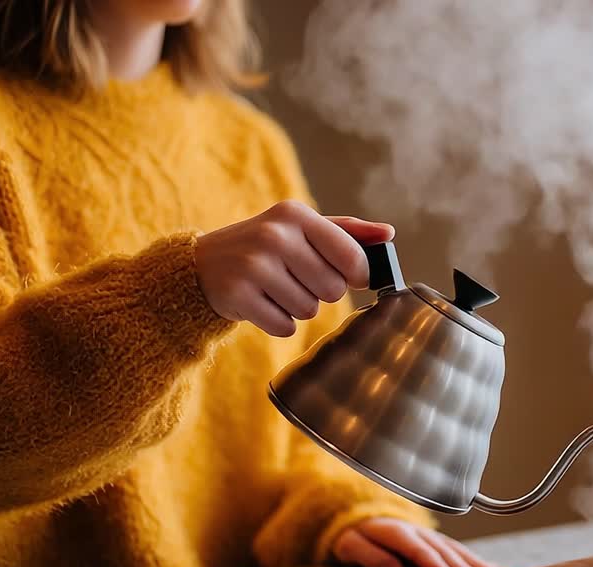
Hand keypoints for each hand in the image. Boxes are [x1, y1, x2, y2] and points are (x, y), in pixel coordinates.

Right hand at [195, 200, 393, 336]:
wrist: (203, 265)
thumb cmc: (266, 247)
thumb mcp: (301, 229)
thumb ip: (347, 232)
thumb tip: (388, 234)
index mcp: (296, 214)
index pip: (352, 257)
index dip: (355, 275)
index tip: (347, 276)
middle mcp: (275, 235)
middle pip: (333, 289)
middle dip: (321, 292)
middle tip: (296, 279)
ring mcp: (254, 265)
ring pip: (309, 310)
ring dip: (297, 307)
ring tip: (275, 289)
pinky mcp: (239, 295)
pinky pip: (285, 326)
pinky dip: (278, 322)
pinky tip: (261, 303)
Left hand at [332, 517, 506, 566]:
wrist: (362, 519)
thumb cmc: (355, 536)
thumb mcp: (350, 545)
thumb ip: (369, 555)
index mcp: (399, 533)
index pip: (422, 552)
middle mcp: (422, 534)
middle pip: (447, 553)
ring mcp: (434, 538)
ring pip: (461, 552)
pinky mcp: (441, 544)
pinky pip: (465, 553)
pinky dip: (484, 563)